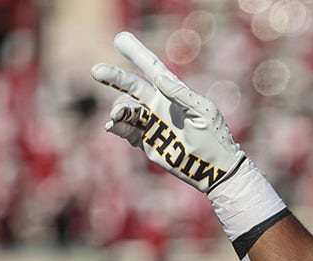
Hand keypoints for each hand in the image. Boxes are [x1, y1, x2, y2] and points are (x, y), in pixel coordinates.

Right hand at [91, 32, 244, 191]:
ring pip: (126, 109)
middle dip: (115, 77)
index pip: (153, 69)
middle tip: (97, 71)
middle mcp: (160, 105)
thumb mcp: (203, 113)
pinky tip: (112, 125)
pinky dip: (117, 126)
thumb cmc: (215, 137)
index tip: (121, 39)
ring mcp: (152, 123)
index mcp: (174, 94)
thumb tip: (160, 77)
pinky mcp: (147, 141)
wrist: (215, 169)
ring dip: (119, 109)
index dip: (137, 54)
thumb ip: (182, 95)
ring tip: (118, 115)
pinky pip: (126, 130)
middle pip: (132, 86)